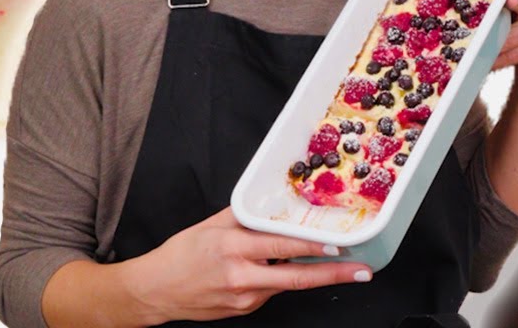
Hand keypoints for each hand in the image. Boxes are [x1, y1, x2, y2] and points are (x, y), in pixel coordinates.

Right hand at [124, 207, 370, 323]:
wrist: (156, 290)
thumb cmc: (178, 256)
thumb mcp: (208, 227)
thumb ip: (241, 218)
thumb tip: (268, 206)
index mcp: (232, 248)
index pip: (281, 247)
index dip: (312, 248)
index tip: (339, 246)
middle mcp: (241, 276)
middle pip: (296, 278)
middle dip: (334, 274)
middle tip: (361, 270)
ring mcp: (244, 298)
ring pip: (285, 285)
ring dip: (306, 274)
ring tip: (329, 265)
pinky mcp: (244, 310)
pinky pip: (268, 292)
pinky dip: (275, 280)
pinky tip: (266, 271)